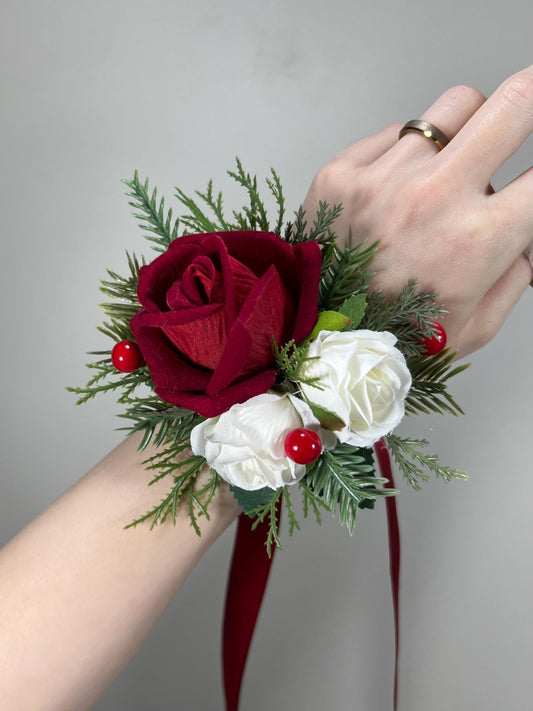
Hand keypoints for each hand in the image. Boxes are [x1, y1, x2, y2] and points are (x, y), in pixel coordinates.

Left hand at [302, 66, 532, 356]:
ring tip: (449, 168)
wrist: (314, 340)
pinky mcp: (341, 173)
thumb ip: (518, 273)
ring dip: (464, 133)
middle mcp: (431, 198)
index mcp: (476, 240)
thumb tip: (530, 227)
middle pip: (510, 102)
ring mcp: (382, 179)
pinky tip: (396, 189)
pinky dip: (407, 153)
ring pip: (454, 108)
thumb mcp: (474, 325)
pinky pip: (397, 132)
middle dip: (530, 96)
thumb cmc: (394, 338)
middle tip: (526, 105)